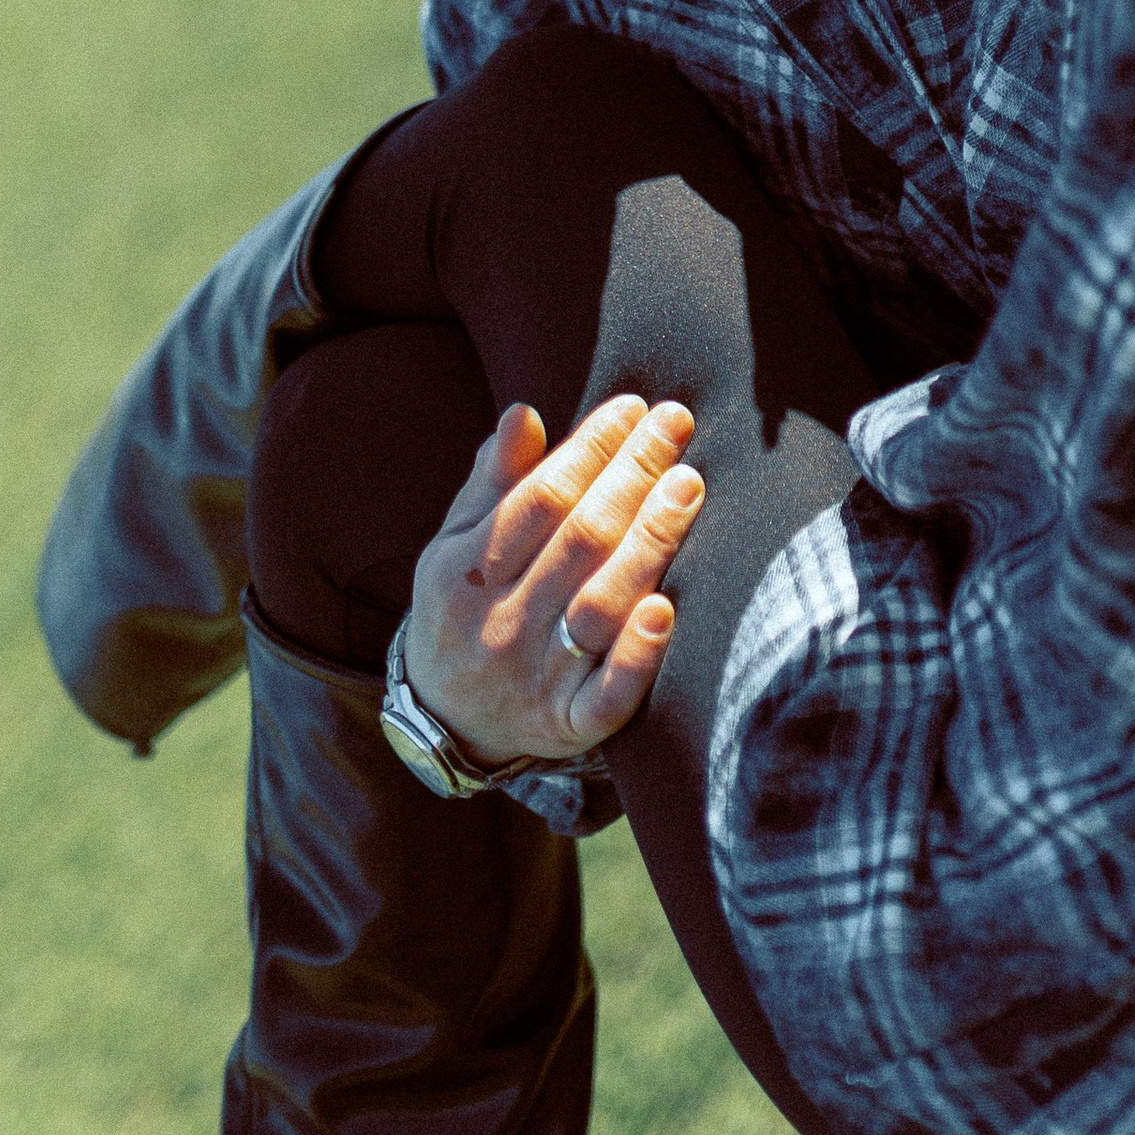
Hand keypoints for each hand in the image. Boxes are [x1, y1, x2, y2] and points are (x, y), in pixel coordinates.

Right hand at [403, 395, 704, 765]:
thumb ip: (492, 482)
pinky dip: (637, 657)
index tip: (633, 408)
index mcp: (466, 573)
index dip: (589, 448)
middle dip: (631, 476)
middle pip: (578, 542)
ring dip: (649, 544)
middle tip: (676, 425)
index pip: (539, 498)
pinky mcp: (569, 727)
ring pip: (599, 607)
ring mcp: (536, 679)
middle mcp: (499, 625)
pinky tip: (666, 609)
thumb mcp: (457, 544)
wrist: (447, 723)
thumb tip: (524, 414)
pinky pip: (607, 697)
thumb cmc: (467, 608)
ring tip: (687, 486)